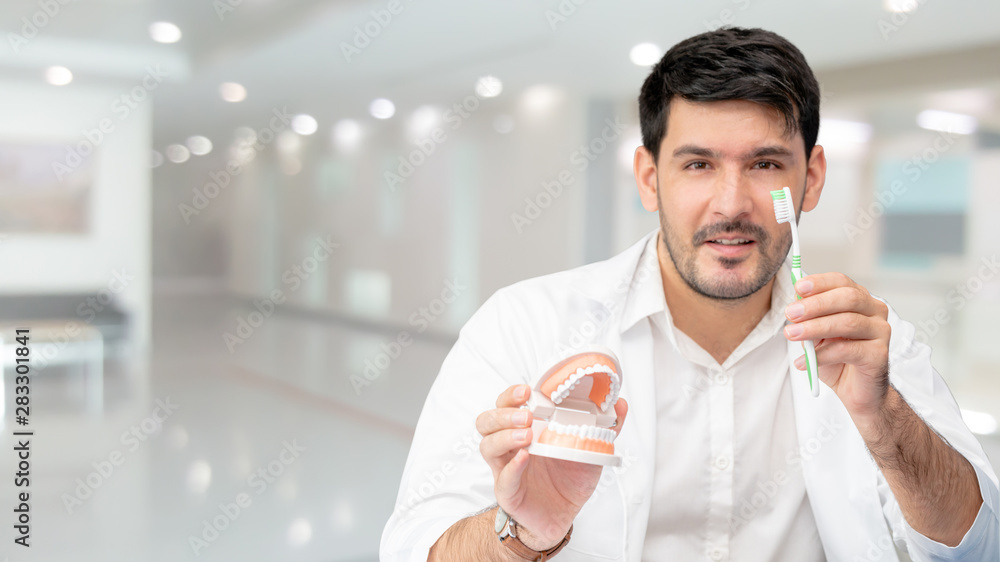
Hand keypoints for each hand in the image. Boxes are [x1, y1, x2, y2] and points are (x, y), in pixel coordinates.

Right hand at [476, 384, 627, 549]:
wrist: (564, 515)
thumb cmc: (570, 479)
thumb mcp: (590, 449)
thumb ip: (604, 427)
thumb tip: (620, 403)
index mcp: (524, 429)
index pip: (505, 405)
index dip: (510, 395)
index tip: (526, 390)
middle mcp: (509, 446)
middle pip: (487, 421)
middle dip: (504, 414)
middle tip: (527, 415)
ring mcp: (505, 468)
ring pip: (487, 446)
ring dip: (505, 436)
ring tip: (527, 435)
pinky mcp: (508, 492)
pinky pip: (503, 478)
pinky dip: (513, 467)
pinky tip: (525, 458)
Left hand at [783, 273, 891, 421]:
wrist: (856, 390)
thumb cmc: (835, 357)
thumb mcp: (816, 334)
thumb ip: (809, 317)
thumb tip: (795, 303)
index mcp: (860, 300)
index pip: (842, 282)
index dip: (820, 282)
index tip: (798, 287)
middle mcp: (875, 311)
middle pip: (848, 298)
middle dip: (816, 304)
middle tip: (790, 313)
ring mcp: (881, 332)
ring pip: (848, 322)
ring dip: (815, 327)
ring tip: (792, 334)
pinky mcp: (879, 354)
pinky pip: (847, 350)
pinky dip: (821, 355)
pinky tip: (803, 362)